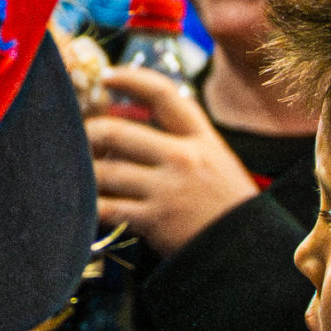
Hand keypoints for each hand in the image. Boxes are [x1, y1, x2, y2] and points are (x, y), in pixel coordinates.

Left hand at [85, 66, 263, 258]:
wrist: (250, 253)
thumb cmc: (229, 206)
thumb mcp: (219, 161)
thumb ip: (185, 140)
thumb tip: (135, 125)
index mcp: (202, 139)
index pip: (163, 94)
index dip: (130, 79)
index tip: (106, 76)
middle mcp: (183, 158)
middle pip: (118, 132)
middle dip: (91, 134)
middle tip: (81, 138)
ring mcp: (167, 190)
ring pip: (106, 171)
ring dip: (88, 173)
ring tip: (81, 175)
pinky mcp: (155, 221)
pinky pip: (108, 208)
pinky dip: (91, 206)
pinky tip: (87, 205)